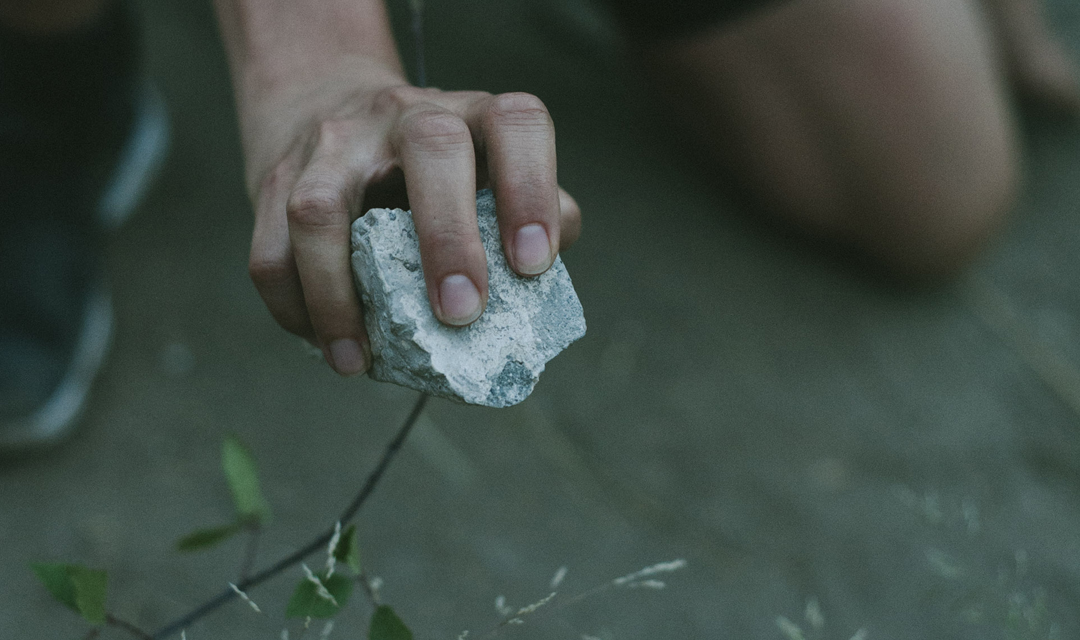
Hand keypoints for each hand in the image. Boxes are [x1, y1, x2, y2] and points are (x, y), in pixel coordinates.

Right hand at [238, 62, 581, 375]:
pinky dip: (295, 310)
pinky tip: (329, 347)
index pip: (516, 124)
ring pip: (321, 209)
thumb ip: (532, 215)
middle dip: (448, 237)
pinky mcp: (276, 181)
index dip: (531, 187)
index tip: (533, 263)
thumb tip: (543, 286)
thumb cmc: (431, 166)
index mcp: (472, 117)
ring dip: (338, 295)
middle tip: (461, 314)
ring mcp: (334, 145)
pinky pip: (270, 252)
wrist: (324, 102)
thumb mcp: (487, 171)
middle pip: (432, 148)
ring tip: (360, 361)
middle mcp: (405, 116)